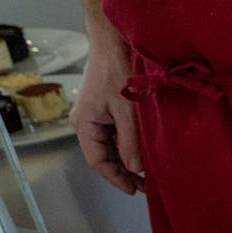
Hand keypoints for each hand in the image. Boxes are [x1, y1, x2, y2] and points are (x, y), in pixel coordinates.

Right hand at [71, 30, 141, 193]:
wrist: (112, 42)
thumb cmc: (117, 71)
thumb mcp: (127, 111)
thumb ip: (130, 141)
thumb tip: (134, 169)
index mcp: (84, 123)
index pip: (97, 160)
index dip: (115, 177)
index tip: (134, 190)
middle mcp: (85, 122)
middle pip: (103, 155)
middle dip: (123, 171)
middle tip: (146, 186)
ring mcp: (94, 116)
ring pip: (110, 146)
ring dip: (127, 159)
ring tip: (147, 174)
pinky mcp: (104, 110)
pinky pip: (114, 134)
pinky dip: (127, 145)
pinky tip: (143, 153)